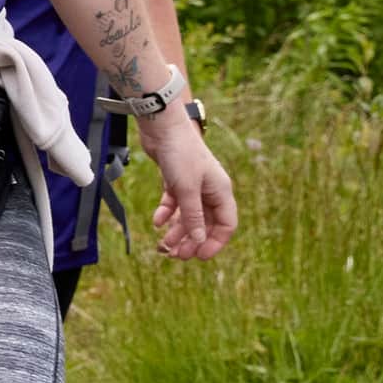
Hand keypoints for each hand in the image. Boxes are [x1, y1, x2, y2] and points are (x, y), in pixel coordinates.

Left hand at [137, 113, 238, 259]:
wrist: (162, 126)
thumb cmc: (180, 154)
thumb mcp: (187, 190)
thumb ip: (193, 216)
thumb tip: (199, 241)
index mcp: (221, 192)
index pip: (226, 225)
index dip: (215, 242)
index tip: (200, 257)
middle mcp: (210, 190)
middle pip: (205, 223)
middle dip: (192, 240)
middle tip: (176, 255)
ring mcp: (192, 185)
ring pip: (188, 215)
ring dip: (177, 230)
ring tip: (163, 245)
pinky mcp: (175, 179)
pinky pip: (173, 203)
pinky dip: (166, 213)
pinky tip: (156, 222)